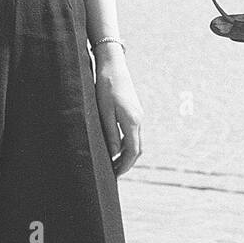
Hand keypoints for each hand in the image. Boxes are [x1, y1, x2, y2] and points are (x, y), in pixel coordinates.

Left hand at [92, 48, 142, 176]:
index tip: (115, 176)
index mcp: (132, 121)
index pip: (132, 152)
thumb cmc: (105, 87)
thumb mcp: (104, 112)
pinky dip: (127, 144)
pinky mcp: (134, 111)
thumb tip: (115, 153)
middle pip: (137, 149)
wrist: (113, 65)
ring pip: (136, 141)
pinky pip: (134, 133)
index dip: (124, 166)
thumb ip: (111, 133)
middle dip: (127, 163)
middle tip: (114, 174)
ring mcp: (138, 115)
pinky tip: (116, 147)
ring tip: (113, 163)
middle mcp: (139, 119)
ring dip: (127, 154)